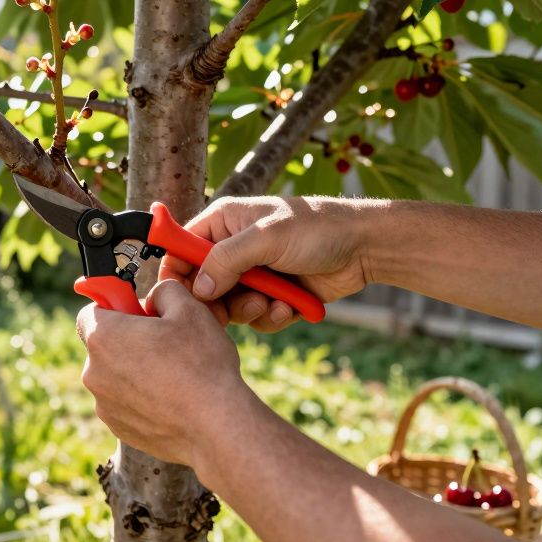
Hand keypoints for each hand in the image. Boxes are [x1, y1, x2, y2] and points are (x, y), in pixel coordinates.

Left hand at [76, 279, 251, 465]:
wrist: (216, 427)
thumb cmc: (202, 366)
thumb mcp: (189, 308)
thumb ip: (163, 291)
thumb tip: (154, 298)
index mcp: (104, 338)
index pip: (91, 311)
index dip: (114, 305)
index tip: (136, 310)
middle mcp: (94, 373)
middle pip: (104, 344)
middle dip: (128, 339)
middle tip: (164, 342)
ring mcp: (104, 404)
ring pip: (115, 375)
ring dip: (135, 370)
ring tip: (174, 374)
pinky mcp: (118, 428)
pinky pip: (124, 402)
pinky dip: (141, 397)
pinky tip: (172, 397)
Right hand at [158, 196, 373, 332]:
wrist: (363, 248)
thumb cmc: (316, 228)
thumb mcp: (266, 237)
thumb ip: (226, 260)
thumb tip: (198, 288)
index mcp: (223, 223)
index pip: (181, 249)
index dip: (177, 275)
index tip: (178, 299)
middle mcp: (233, 249)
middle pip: (202, 286)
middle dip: (218, 303)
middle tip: (231, 311)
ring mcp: (253, 274)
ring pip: (229, 307)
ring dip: (249, 311)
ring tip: (271, 303)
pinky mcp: (273, 296)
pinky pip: (257, 318)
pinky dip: (271, 317)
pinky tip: (289, 307)